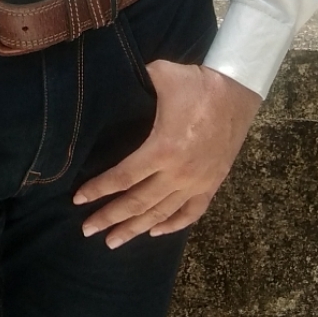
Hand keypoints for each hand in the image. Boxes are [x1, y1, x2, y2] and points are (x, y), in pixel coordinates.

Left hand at [73, 60, 261, 246]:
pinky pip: (191, 213)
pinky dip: (172, 225)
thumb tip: (110, 77)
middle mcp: (178, 173)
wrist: (238, 92)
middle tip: (87, 230)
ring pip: (161, 214)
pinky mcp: (212, 184)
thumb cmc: (197, 84)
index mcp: (163, 149)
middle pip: (138, 203)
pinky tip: (155, 231)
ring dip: (135, 229)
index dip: (99, 190)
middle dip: (110, 218)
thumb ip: (134, 81)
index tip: (78, 200)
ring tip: (113, 241)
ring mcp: (197, 183)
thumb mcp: (161, 75)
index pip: (123, 177)